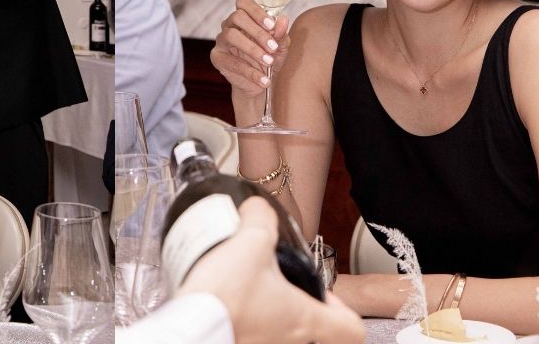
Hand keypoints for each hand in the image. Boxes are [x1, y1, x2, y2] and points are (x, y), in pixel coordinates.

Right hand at [180, 198, 364, 343]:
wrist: (188, 328)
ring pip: (278, 330)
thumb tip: (258, 208)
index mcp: (303, 318)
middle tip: (277, 283)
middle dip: (295, 302)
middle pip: (310, 328)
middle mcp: (287, 340)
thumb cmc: (224, 297)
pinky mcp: (238, 342)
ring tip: (243, 285)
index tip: (325, 293)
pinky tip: (224, 297)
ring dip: (267, 309)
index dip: (342, 308)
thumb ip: (261, 219)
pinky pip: (251, 332)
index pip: (350, 329)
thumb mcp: (250, 243)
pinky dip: (243, 317)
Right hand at [210, 0, 290, 97]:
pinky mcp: (217, 58)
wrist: (261, 83)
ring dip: (253, 49)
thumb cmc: (270, 59)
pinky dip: (251, 72)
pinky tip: (264, 80)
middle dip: (257, 32)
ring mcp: (221, 41)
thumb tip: (283, 19)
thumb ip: (280, 35)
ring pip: (231, 35)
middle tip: (273, 47)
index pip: (244, 2)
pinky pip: (232, 62)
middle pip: (237, 16)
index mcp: (245, 18)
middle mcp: (230, 25)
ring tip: (269, 62)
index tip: (271, 25)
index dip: (257, 11)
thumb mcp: (280, 48)